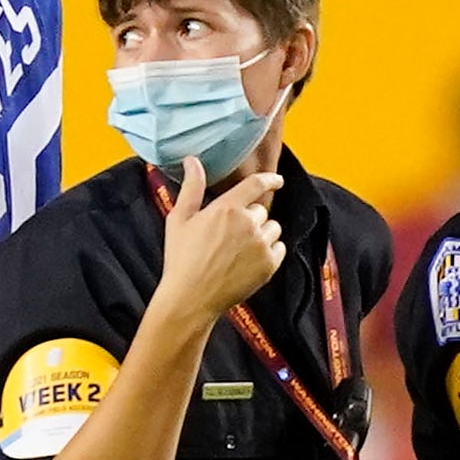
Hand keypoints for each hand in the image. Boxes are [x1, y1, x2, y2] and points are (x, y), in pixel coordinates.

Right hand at [150, 160, 284, 332]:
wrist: (191, 298)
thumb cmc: (181, 259)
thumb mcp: (179, 219)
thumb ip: (191, 187)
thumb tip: (193, 161)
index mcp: (226, 208)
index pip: (256, 184)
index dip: (270, 179)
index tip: (277, 179)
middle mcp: (248, 223)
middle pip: (261, 210)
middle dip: (250, 219)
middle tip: (230, 236)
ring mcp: (261, 244)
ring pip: (272, 229)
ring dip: (262, 235)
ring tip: (239, 251)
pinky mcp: (269, 265)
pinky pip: (279, 249)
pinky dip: (269, 253)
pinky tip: (248, 262)